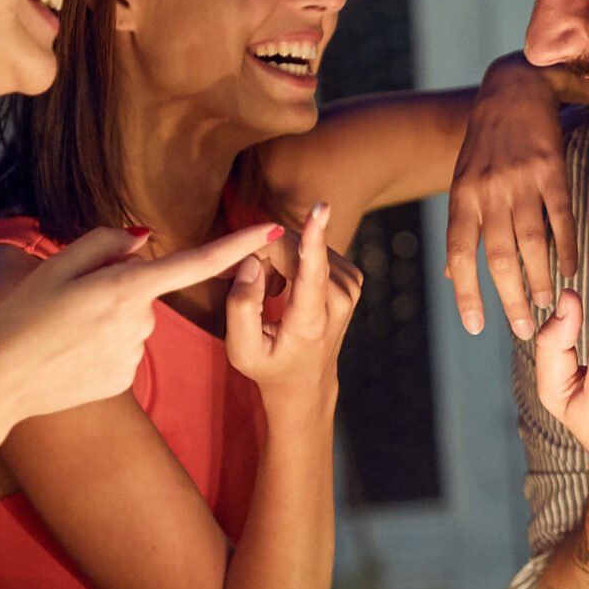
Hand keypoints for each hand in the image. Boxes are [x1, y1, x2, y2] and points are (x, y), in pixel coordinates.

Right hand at [0, 221, 285, 424]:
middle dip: (119, 292)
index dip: (238, 245)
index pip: (196, 262)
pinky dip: (101, 350)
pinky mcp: (126, 379)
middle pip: (144, 293)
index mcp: (125, 288)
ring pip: (133, 324)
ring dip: (107, 323)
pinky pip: (122, 352)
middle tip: (68, 305)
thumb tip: (142, 239)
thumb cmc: (20, 318)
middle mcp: (140, 322)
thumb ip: (105, 244)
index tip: (272, 230)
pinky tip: (71, 358)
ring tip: (64, 334)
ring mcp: (135, 354)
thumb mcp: (55, 266)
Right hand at [227, 201, 363, 410]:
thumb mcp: (242, 350)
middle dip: (260, 256)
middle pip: (292, 249)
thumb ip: (242, 306)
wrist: (305, 381)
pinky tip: (284, 289)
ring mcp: (349, 285)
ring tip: (267, 295)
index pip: (312, 272)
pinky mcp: (350, 275)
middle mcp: (339, 299)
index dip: (314, 236)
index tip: (321, 208)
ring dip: (273, 261)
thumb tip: (252, 262)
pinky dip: (289, 262)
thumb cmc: (269, 366)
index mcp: (312, 320)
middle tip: (237, 281)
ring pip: (298, 245)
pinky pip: (309, 249)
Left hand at [446, 55, 575, 338]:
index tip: (475, 327)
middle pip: (498, 257)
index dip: (465, 292)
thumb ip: (461, 227)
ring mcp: (520, 179)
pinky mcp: (552, 169)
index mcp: (462, 195)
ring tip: (549, 305)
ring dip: (541, 279)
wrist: (512, 85)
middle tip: (522, 330)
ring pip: (530, 242)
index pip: (459, 253)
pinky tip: (572, 270)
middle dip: (510, 298)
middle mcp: (488, 190)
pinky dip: (566, 247)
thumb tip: (451, 276)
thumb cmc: (487, 140)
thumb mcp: (463, 179)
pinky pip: (560, 217)